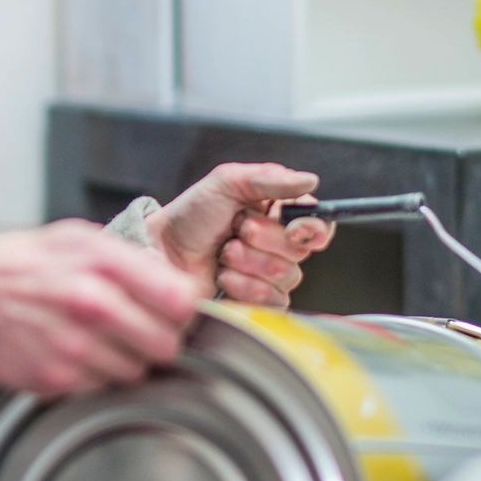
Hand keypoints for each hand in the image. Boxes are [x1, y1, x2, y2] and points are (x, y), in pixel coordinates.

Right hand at [0, 222, 203, 395]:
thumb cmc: (27, 263)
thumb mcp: (82, 239)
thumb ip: (134, 261)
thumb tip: (181, 289)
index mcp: (103, 264)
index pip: (180, 301)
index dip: (182, 309)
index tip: (171, 310)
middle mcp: (91, 305)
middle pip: (166, 345)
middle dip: (159, 340)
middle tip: (140, 331)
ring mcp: (73, 347)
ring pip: (136, 372)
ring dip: (126, 361)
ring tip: (99, 340)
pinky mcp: (55, 379)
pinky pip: (102, 388)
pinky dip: (95, 376)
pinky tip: (75, 353)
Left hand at [146, 162, 336, 306]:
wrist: (161, 252)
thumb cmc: (190, 216)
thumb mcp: (227, 182)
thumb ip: (270, 179)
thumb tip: (310, 181)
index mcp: (277, 212)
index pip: (319, 224)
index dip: (313, 228)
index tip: (294, 227)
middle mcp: (277, 243)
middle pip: (302, 251)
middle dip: (265, 240)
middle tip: (237, 230)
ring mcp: (267, 273)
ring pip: (288, 277)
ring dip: (250, 263)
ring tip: (224, 253)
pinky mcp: (256, 300)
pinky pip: (274, 301)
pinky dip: (246, 286)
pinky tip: (224, 275)